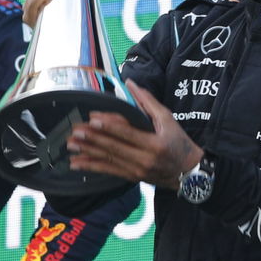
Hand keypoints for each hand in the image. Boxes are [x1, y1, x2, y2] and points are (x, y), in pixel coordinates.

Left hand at [67, 80, 202, 188]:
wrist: (190, 172)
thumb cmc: (179, 142)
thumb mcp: (168, 119)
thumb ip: (147, 101)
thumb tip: (129, 83)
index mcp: (155, 143)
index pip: (128, 133)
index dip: (110, 126)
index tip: (93, 119)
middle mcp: (144, 159)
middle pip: (114, 147)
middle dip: (92, 139)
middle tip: (75, 131)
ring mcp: (137, 170)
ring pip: (108, 160)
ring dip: (87, 152)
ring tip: (71, 145)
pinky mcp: (132, 177)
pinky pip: (109, 171)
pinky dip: (91, 167)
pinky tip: (77, 163)